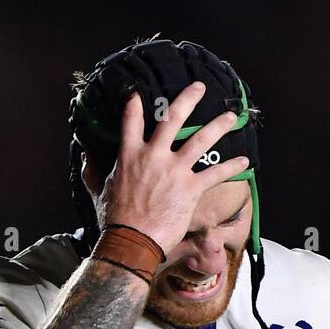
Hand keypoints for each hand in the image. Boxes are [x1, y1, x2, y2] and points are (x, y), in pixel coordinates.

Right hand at [96, 82, 249, 256]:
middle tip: (200, 87)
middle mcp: (154, 156)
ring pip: (201, 140)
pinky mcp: (189, 188)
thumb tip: (84, 156)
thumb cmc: (113, 220)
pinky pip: (215, 173)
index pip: (131, 121)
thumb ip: (92, 170)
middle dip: (188, 99)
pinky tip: (246, 162)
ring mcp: (174, 170)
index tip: (138, 93)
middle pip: (173, 119)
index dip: (135, 104)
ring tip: (232, 117)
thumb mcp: (98, 191)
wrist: (130, 241)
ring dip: (219, 126)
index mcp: (130, 155)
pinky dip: (232, 167)